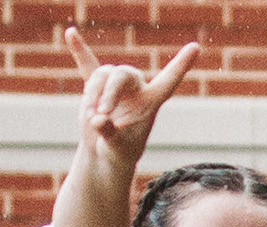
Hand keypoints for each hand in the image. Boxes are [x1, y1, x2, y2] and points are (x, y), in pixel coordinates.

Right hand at [63, 28, 197, 171]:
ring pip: (103, 74)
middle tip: (101, 113)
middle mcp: (135, 89)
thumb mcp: (117, 147)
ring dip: (93, 93)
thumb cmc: (120, 152)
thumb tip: (98, 120)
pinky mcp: (95, 88)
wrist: (104, 153)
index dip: (182, 64)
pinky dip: (79, 51)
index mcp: (151, 101)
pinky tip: (70, 34)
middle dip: (109, 91)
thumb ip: (110, 133)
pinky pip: (87, 65)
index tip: (196, 46)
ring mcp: (114, 86)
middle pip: (124, 74)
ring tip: (90, 117)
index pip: (169, 80)